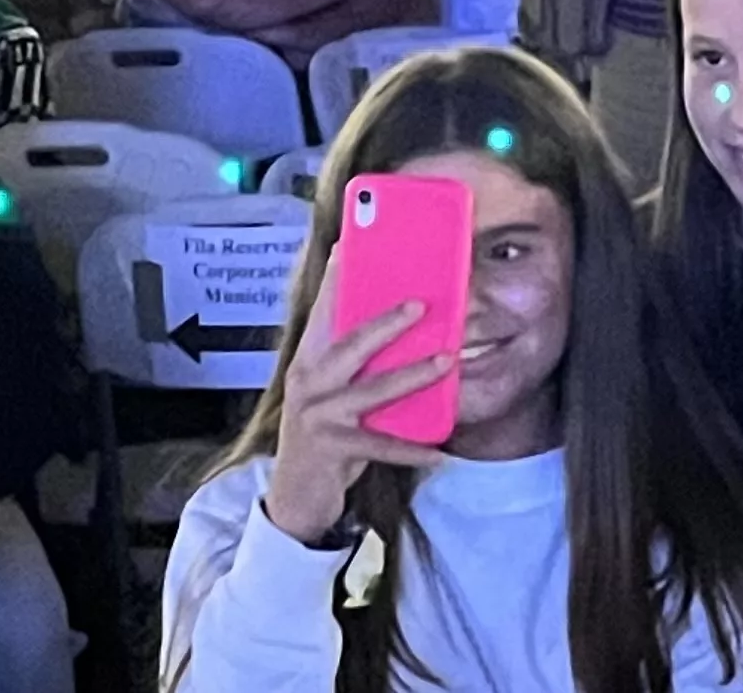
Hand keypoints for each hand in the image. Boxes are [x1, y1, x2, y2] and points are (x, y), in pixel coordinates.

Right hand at [257, 250, 451, 545]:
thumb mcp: (329, 392)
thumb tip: (396, 327)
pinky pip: (381, 446)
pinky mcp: (332, 448)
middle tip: (421, 304)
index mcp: (307, 361)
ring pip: (371, 390)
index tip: (351, 247)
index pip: (323, 313)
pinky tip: (440, 450)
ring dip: (413, 374)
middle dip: (386, 321)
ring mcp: (318, 415)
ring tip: (447, 360)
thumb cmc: (322, 434)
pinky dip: (413, 449)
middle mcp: (307, 382)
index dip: (337, 280)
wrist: (295, 494)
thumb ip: (351, 363)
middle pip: (349, 343)